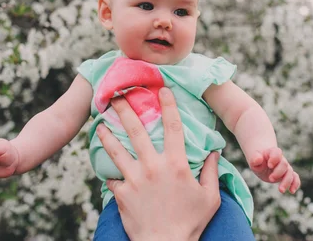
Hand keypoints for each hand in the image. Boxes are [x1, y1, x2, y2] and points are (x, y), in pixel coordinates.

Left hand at [96, 87, 220, 240]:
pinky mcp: (122, 193)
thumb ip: (211, 172)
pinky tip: (102, 163)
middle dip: (126, 109)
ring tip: (99, 124)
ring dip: (107, 134)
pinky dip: (107, 170)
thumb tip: (214, 152)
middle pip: (136, 130)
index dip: (168, 105)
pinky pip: (111, 177)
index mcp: (176, 164)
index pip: (173, 127)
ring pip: (116, 150)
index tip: (163, 90)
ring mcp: (135, 179)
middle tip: (117, 96)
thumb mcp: (210, 197)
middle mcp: (153, 166)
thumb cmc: (191, 222)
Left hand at [249, 147, 300, 193]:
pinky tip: (292, 191)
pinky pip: (295, 178)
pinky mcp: (287, 174)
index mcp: (272, 152)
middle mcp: (281, 159)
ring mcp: (285, 167)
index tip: (269, 165)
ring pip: (290, 173)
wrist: (263, 163)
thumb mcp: (253, 159)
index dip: (275, 159)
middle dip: (278, 173)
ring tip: (281, 190)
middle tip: (270, 179)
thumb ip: (254, 158)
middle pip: (284, 164)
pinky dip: (295, 183)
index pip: (277, 153)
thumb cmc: (258, 160)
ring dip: (286, 181)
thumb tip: (258, 159)